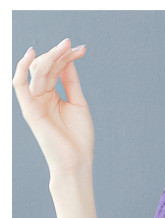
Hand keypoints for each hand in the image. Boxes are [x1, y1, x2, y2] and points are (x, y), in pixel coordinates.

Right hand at [12, 37, 93, 175]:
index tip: (81, 49)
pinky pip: (19, 84)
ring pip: (36, 71)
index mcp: (52, 95)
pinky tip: (32, 55)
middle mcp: (40, 96)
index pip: (55, 68)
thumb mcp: (78, 103)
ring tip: (64, 47)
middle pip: (45, 66)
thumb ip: (71, 81)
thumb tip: (68, 60)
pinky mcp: (28, 108)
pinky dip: (21, 68)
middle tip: (72, 45)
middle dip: (59, 53)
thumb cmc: (79, 137)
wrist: (76, 161)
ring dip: (50, 57)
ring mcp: (33, 101)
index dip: (67, 56)